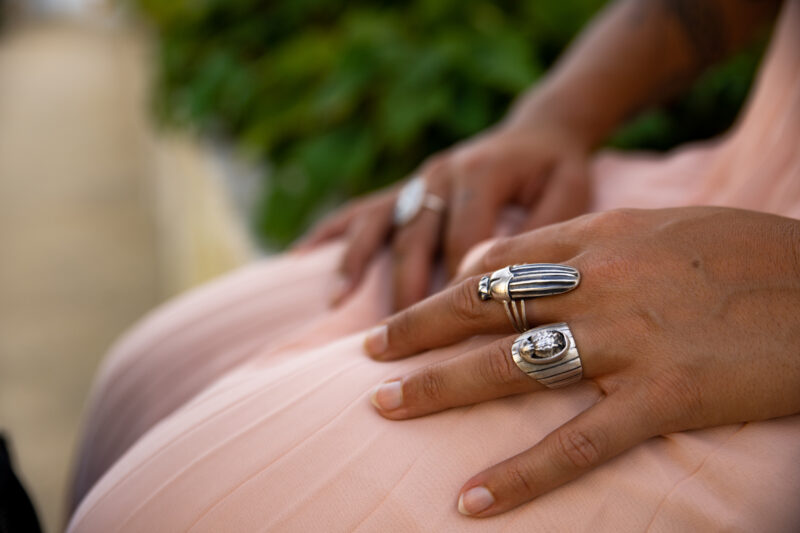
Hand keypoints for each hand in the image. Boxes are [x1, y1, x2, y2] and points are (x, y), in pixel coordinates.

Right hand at [294, 121, 590, 309]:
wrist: (538, 132)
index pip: (464, 238)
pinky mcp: (407, 186)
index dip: (457, 286)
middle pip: (415, 238)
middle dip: (404, 289)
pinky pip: (361, 208)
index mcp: (483, 173)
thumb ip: (548, 231)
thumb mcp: (571, 191)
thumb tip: (518, 282)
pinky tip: (302, 257)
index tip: (449, 336)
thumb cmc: (558, 169)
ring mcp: (419, 178)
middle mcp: (443, 173)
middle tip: (392, 340)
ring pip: (381, 223)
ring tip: (336, 303)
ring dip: (357, 263)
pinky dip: (331, 233)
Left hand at [363, 206, 799, 516]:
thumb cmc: (741, 252)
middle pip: (485, 309)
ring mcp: (629, 341)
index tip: (402, 315)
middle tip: (368, 354)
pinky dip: (519, 476)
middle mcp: (602, 283)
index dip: (439, 293)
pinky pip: (578, 444)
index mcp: (600, 238)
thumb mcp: (652, 225)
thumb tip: (493, 260)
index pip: (496, 266)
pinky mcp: (666, 398)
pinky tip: (470, 500)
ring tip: (386, 408)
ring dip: (442, 388)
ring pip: (511, 367)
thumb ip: (570, 238)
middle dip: (418, 332)